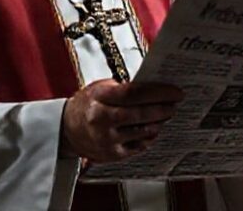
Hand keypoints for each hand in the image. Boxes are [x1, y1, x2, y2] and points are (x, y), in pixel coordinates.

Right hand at [61, 79, 183, 162]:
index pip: (133, 93)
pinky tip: (152, 128)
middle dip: (163, 108)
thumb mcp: (101, 88)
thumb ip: (125, 88)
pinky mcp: (112, 154)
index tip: (174, 91)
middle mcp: (101, 119)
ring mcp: (106, 139)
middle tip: (175, 103)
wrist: (67, 128)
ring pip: (142, 131)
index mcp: (98, 98)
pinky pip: (139, 145)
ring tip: (165, 114)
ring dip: (158, 122)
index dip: (158, 92)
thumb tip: (156, 87)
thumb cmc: (87, 104)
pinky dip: (149, 136)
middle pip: (140, 114)